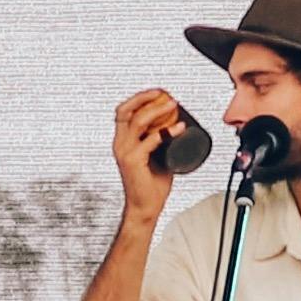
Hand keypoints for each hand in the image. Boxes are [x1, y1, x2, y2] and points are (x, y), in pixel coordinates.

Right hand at [110, 88, 195, 215]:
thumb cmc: (150, 185)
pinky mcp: (133, 161)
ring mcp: (125, 152)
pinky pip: (151, 140)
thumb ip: (161, 143)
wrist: (145, 207)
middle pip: (126, 110)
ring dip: (157, 109)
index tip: (158, 92)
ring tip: (173, 105)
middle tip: (164, 94)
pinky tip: (180, 127)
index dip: (139, 98)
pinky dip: (167, 131)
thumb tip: (177, 128)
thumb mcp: (155, 156)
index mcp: (122, 141)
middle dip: (145, 97)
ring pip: (137, 121)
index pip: (124, 111)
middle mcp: (120, 144)